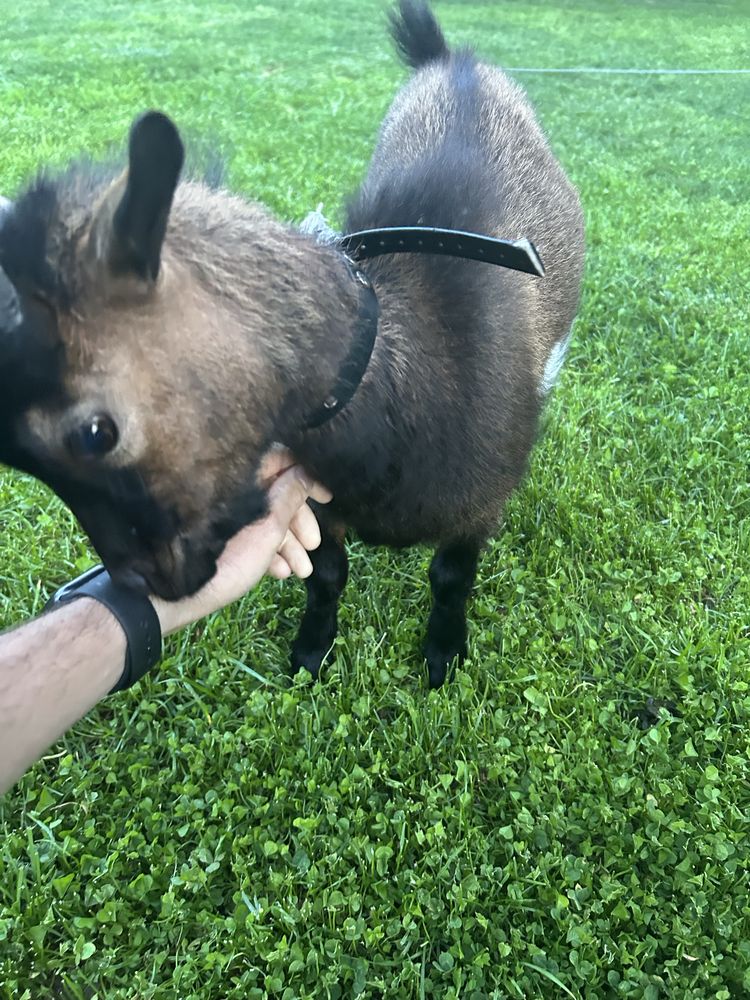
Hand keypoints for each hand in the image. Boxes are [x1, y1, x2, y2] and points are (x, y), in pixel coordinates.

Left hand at [150, 448, 330, 634]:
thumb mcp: (269, 526)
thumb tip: (308, 469)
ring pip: (266, 519)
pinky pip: (249, 536)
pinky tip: (279, 574)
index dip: (308, 477)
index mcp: (240, 475)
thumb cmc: (225, 556)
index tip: (328, 497)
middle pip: (278, 494)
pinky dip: (267, 552)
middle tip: (314, 545)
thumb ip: (291, 495)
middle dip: (300, 522)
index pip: (282, 461)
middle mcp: (231, 488)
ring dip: (288, 544)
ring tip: (301, 572)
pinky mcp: (219, 535)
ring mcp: (224, 513)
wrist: (174, 594)